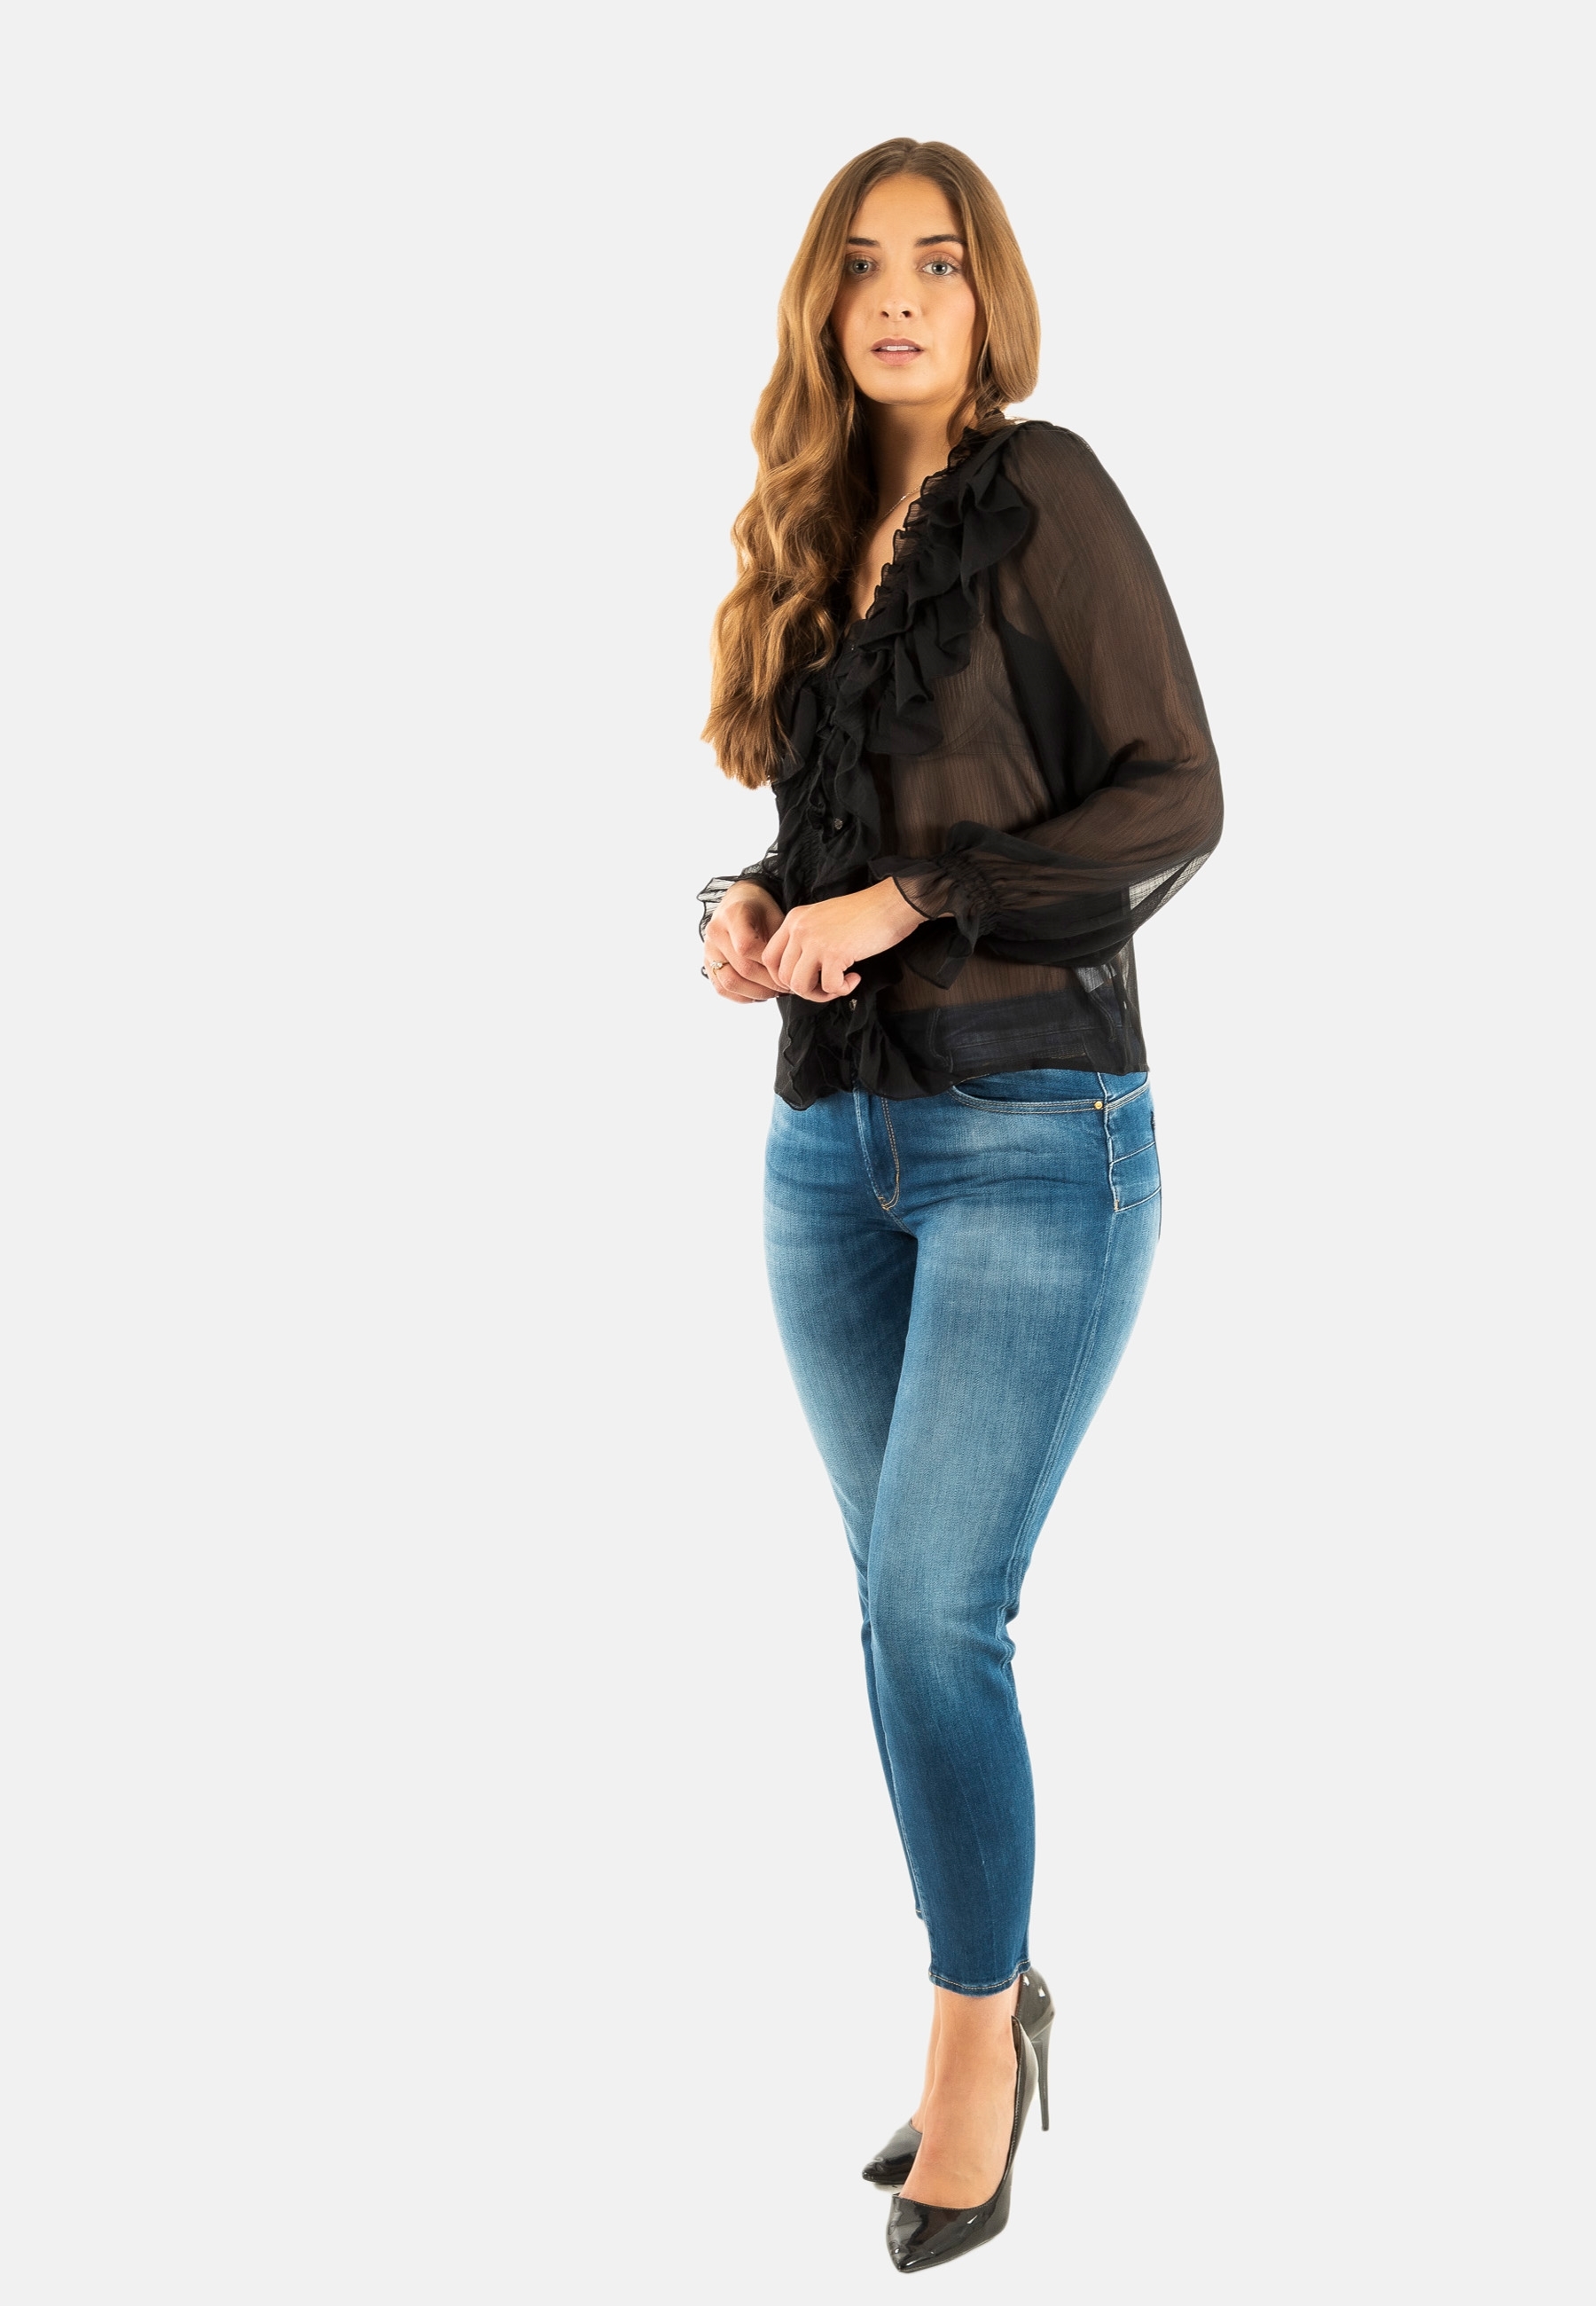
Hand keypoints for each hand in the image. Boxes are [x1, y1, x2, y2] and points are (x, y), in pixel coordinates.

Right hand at [704, 882, 785, 1002]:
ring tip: (774, 992)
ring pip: (729, 983)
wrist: (738, 902)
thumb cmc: (760, 909)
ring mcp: (708, 949)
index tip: (787, 969)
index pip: (747, 947)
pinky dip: (742, 996)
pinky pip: (722, 988)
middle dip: (768, 982)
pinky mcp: (707, 963)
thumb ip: (778, 942)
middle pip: (741, 968)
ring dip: (756, 993)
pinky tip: (759, 994)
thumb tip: (788, 973)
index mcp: (732, 915)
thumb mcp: (775, 916)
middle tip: (786, 987)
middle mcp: (715, 932)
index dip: (769, 964)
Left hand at [761, 879, 923, 1001]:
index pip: (769, 958)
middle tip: (827, 985)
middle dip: (805, 989)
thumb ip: (806, 939)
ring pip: (800, 986)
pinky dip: (842, 989)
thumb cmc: (863, 914)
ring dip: (821, 993)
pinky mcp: (834, 953)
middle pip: (783, 977)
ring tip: (840, 984)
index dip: (783, 978)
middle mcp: (799, 929)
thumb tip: (799, 974)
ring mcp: (815, 941)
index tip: (805, 981)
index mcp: (794, 919)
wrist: (890, 904)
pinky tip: (855, 978)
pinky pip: (828, 987)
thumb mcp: (823, 919)